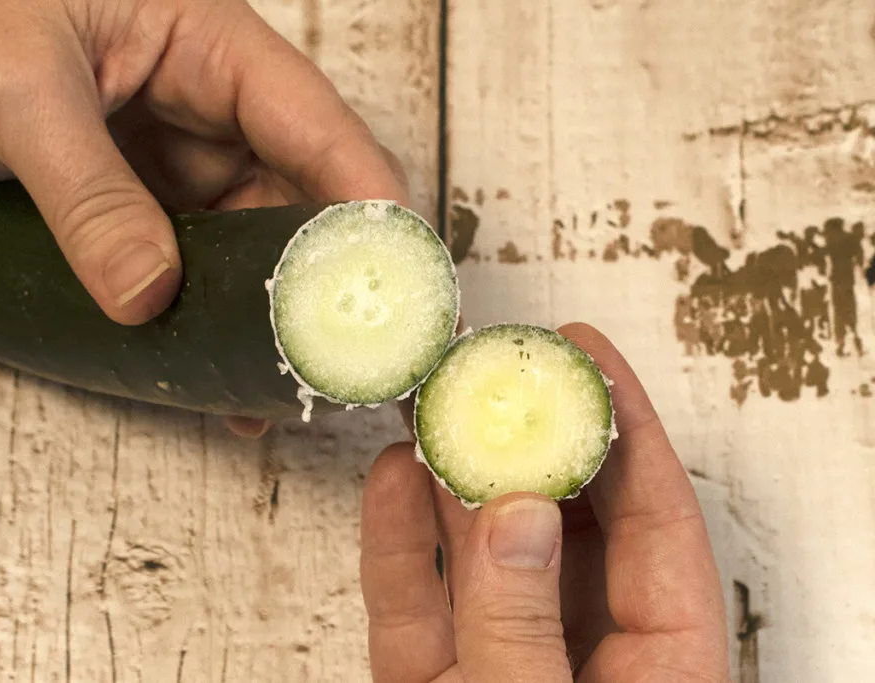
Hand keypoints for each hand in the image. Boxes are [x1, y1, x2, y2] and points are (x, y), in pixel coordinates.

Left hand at [0, 0, 405, 436]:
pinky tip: (218, 374)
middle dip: (323, 271)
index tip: (394, 270)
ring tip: (279, 381)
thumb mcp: (14, 94)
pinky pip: (191, 266)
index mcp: (196, 39)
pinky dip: (208, 320)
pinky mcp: (133, 206)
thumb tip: (148, 294)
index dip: (361, 192)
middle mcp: (197, 98)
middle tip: (346, 348)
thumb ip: (89, 195)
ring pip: (247, 240)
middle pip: (294, 190)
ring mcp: (166, 157)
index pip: (308, 115)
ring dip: (266, 310)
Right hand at [361, 323, 730, 682]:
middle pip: (564, 519)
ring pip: (482, 551)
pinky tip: (391, 480)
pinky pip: (417, 602)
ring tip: (430, 397)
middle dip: (524, 435)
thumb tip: (516, 517)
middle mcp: (578, 655)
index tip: (586, 352)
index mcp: (655, 669)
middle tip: (492, 365)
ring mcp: (499, 665)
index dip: (623, 424)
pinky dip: (398, 542)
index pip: (655, 520)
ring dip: (452, 472)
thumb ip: (523, 626)